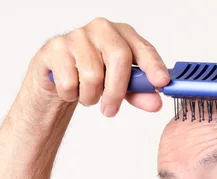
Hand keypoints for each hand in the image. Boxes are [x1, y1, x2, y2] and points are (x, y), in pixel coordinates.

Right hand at [26, 17, 169, 116]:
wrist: (58, 76)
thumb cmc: (95, 76)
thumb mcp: (122, 86)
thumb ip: (140, 94)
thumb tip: (156, 103)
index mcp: (123, 35)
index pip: (143, 48)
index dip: (153, 66)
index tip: (161, 82)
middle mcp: (102, 29)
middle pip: (119, 58)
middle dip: (117, 91)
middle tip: (111, 110)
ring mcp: (77, 36)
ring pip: (92, 75)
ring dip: (91, 97)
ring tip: (88, 95)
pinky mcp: (55, 48)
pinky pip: (69, 82)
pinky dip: (71, 95)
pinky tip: (71, 89)